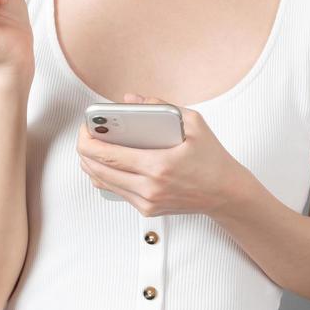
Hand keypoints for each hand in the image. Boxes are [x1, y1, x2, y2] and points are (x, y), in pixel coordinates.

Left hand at [76, 94, 249, 216]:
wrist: (226, 193)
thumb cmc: (211, 158)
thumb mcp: (194, 123)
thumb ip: (160, 106)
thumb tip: (130, 99)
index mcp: (159, 165)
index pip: (109, 154)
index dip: (88, 140)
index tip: (84, 127)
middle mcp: (150, 187)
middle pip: (98, 169)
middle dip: (84, 150)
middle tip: (84, 134)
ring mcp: (147, 201)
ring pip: (103, 183)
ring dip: (91, 164)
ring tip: (90, 147)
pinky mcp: (147, 209)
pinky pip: (116, 192)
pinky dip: (105, 177)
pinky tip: (105, 164)